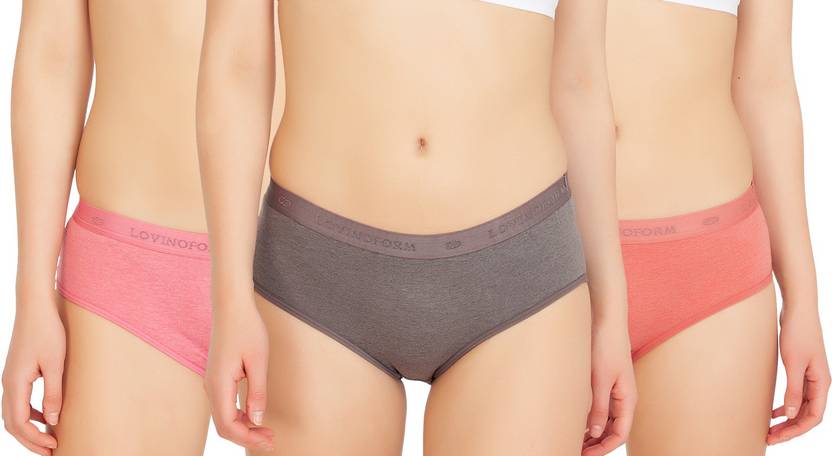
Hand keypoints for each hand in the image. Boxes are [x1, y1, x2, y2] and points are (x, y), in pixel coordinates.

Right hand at [2, 290, 64, 455]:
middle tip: (51, 452)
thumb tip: (54, 421)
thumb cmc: (48, 331)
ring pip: (13, 413)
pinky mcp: (17, 373)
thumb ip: (53, 393)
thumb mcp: (56, 363)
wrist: (36, 307)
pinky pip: (19, 401)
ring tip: (49, 439)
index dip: (35, 439)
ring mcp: (10, 378)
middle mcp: (8, 383)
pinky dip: (31, 415)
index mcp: (15, 383)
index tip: (54, 447)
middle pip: (12, 423)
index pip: (19, 423)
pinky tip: (49, 417)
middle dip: (30, 441)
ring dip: (29, 429)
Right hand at [204, 291, 273, 451]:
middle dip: (246, 437)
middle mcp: (211, 386)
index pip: (228, 424)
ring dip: (243, 428)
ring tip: (266, 432)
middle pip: (223, 425)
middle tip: (270, 441)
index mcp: (219, 384)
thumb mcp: (258, 361)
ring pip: (223, 417)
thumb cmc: (247, 329)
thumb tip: (258, 419)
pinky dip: (238, 416)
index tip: (268, 440)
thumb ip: (257, 392)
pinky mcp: (217, 378)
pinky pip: (224, 406)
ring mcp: (212, 383)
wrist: (232, 307)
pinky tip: (254, 417)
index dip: (248, 438)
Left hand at [583, 320, 636, 455]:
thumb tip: (594, 434)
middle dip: (596, 444)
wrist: (604, 319)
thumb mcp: (600, 380)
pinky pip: (599, 407)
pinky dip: (588, 417)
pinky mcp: (604, 382)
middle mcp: (623, 398)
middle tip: (574, 450)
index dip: (604, 448)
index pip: (620, 434)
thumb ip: (598, 408)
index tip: (584, 455)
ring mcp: (614, 390)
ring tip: (572, 439)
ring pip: (605, 420)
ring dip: (591, 432)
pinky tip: (574, 421)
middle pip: (612, 430)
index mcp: (627, 399)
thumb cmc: (606, 345)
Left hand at [768, 306, 829, 444]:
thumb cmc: (797, 333)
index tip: (777, 437)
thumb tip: (790, 415)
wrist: (797, 310)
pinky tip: (772, 412)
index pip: (813, 417)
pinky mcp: (800, 370)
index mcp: (822, 384)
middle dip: (789, 429)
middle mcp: (819, 383)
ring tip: (769, 429)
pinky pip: (795, 395)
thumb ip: (793, 389)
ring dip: (786, 420)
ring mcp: (810, 377)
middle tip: (768, 438)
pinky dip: (785, 406)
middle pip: (806, 415)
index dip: (796, 430)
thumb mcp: (793, 363)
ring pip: (800, 407)